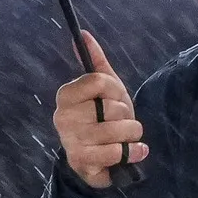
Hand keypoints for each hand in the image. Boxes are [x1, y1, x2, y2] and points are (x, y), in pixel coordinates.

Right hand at [53, 32, 146, 188]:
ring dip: (132, 134)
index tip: (115, 98)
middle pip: (113, 107)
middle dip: (126, 116)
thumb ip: (94, 61)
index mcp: (66, 95)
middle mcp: (62, 117)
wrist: (100, 158)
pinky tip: (134, 152)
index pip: (99, 81)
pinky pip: (117, 153)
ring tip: (127, 138)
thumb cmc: (103, 118)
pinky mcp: (82, 163)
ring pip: (119, 130)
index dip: (116, 90)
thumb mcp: (103, 89)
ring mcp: (70, 141)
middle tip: (119, 123)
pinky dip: (133, 153)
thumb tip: (82, 33)